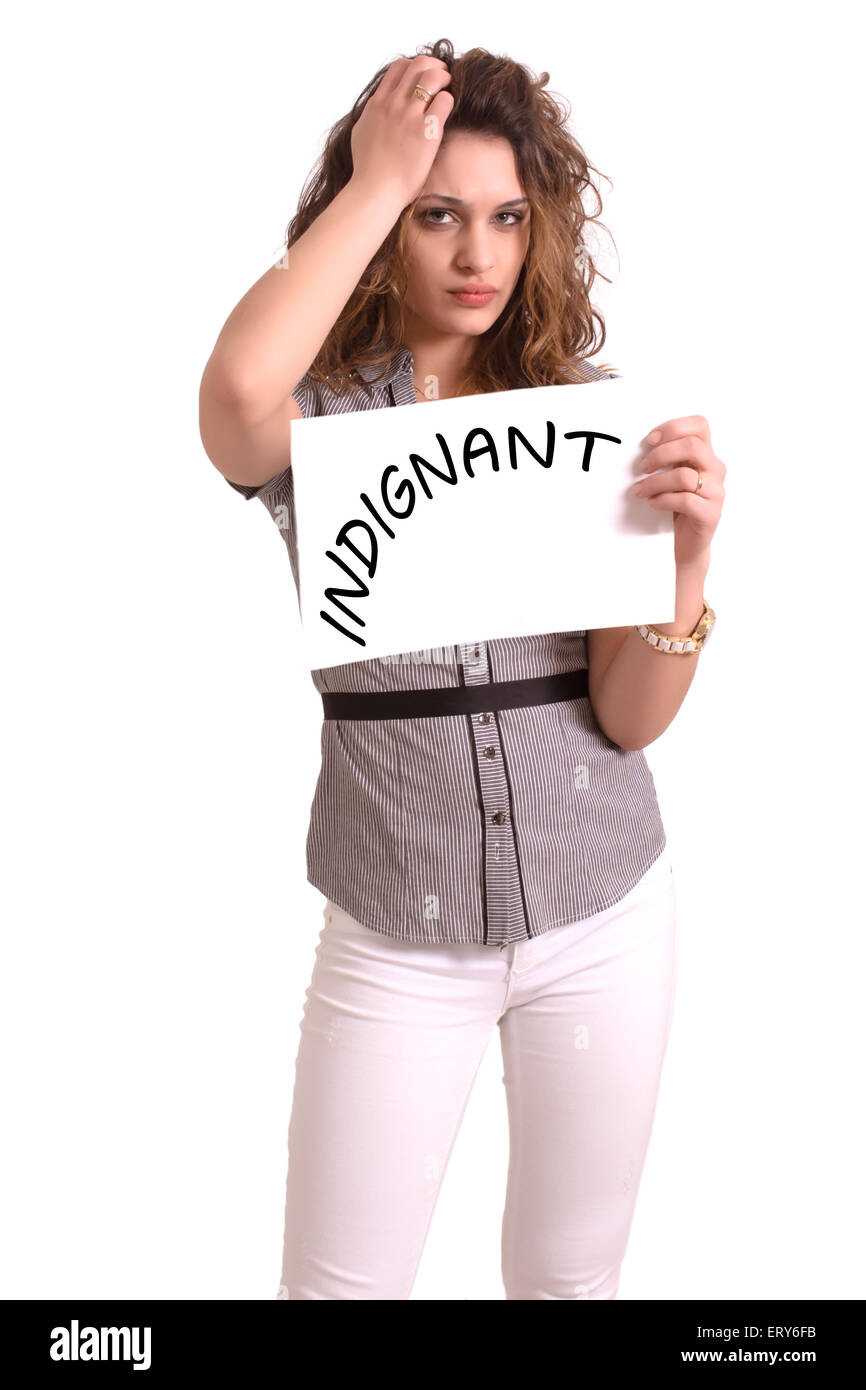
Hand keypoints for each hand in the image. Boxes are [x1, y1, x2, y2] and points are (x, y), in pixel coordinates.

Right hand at [350, 54, 453, 206]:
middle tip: (443, 78)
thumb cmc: (368, 170)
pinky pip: (444, 100)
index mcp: (378, 103)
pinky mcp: (426, 132)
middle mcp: (393, 104)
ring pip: (433, 77)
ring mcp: (409, 116)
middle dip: (435, 66)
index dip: (416, 66)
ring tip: (449, 89)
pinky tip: (448, 112)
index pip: (400, 67)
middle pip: (418, 65)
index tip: (424, 76)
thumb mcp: (361, 134)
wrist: (375, 190)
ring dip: (445, 79)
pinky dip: (449, 100)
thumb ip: (371, 116)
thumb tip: (375, 110)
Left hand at [631, 414, 724, 571]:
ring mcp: (717, 492)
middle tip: (642, 468)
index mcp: (707, 456)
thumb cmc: (678, 506)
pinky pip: (684, 500)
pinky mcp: (711, 513)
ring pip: (684, 476)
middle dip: (660, 455)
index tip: (649, 440)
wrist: (690, 544)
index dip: (674, 427)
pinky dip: (662, 500)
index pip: (700, 425)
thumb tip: (644, 445)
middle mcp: (716, 470)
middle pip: (692, 446)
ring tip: (640, 490)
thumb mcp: (674, 477)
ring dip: (655, 482)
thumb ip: (669, 458)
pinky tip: (652, 503)